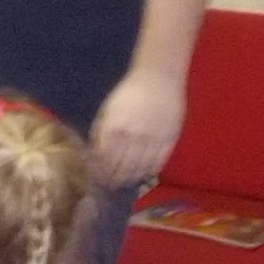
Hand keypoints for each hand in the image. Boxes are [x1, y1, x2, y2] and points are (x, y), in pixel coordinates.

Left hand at [90, 68, 184, 187]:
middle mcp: (134, 134)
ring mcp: (154, 138)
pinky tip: (143, 174)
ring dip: (131, 178)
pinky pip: (158, 163)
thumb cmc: (129, 92)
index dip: (101, 172)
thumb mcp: (109, 109)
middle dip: (114, 179)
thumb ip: (101, 132)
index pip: (105, 159)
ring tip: (125, 182)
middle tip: (110, 186)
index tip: (98, 179)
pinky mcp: (169, 138)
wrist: (159, 77)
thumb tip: (94, 155)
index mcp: (115, 126)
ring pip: (140, 169)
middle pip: (122, 167)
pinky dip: (150, 172)